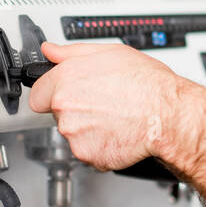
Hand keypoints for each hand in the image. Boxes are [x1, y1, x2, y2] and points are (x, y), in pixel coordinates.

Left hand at [27, 41, 191, 170]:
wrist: (167, 116)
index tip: (65, 95)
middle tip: (102, 103)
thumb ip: (72, 52)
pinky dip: (100, 146)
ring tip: (115, 117)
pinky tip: (117, 132)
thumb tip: (50, 51)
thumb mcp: (111, 53)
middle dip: (76, 110)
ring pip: (74, 134)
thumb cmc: (147, 84)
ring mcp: (75, 134)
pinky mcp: (88, 155)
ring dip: (88, 129)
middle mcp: (65, 108)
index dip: (53, 94)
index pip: (38, 94)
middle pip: (58, 114)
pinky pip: (88, 151)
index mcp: (65, 81)